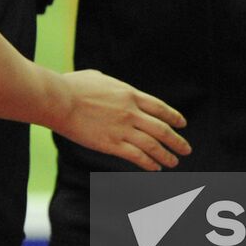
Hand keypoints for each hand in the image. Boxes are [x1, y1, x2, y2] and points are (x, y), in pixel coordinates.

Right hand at [55, 70, 190, 170]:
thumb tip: (110, 85)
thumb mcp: (98, 77)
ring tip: (174, 162)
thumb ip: (110, 84)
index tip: (182, 124)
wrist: (60, 100)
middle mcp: (131, 112)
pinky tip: (155, 168)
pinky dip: (149, 163)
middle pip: (162, 128)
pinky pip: (137, 156)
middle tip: (186, 149)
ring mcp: (123, 129)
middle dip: (177, 140)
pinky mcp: (112, 144)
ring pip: (153, 145)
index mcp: (129, 94)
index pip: (159, 107)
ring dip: (166, 155)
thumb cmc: (73, 86)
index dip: (173, 117)